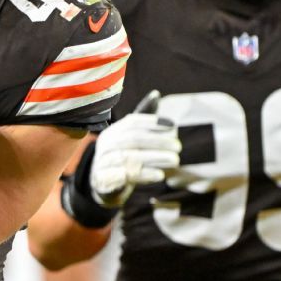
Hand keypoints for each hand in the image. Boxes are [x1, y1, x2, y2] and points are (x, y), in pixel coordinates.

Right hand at [90, 91, 180, 206]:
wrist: (102, 187)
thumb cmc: (122, 158)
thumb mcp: (130, 139)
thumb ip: (143, 119)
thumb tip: (156, 94)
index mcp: (112, 132)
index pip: (131, 123)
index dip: (152, 122)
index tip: (173, 125)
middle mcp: (105, 146)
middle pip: (132, 139)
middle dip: (157, 141)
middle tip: (178, 147)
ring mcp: (102, 163)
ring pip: (129, 157)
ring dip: (155, 158)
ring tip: (175, 160)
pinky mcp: (104, 181)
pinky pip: (125, 176)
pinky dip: (144, 175)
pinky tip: (159, 175)